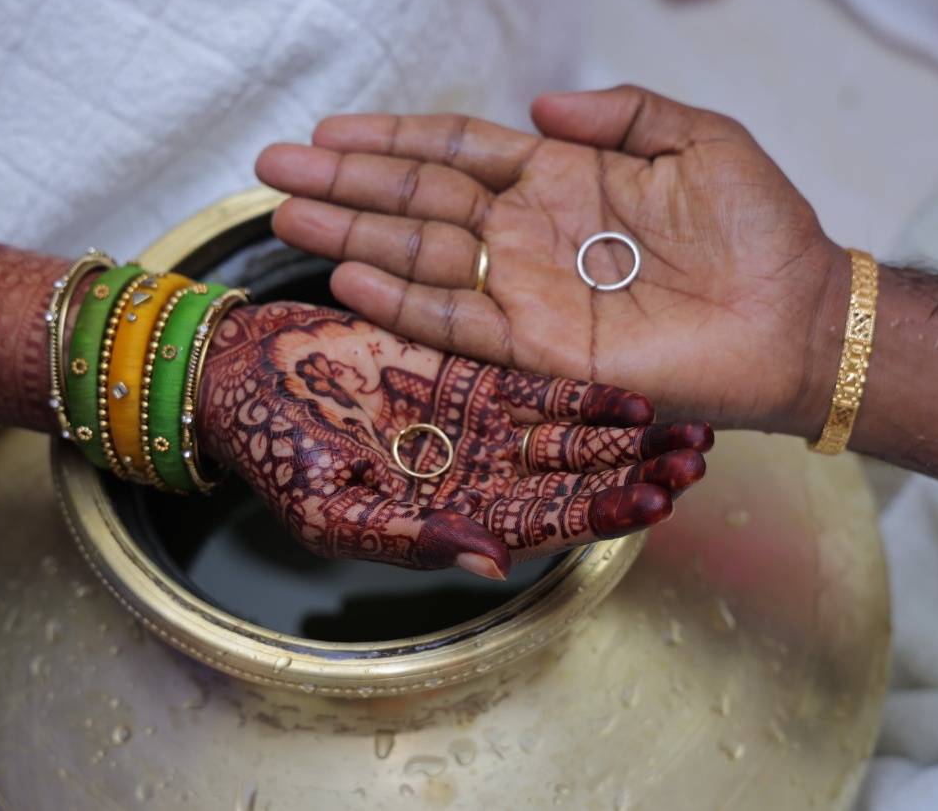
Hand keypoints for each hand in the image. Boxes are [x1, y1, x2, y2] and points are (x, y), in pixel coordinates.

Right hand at [196, 302, 711, 578]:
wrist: (243, 376)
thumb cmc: (273, 450)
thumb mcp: (331, 510)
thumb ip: (410, 539)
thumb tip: (490, 563)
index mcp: (448, 519)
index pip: (542, 527)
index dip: (598, 516)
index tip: (653, 504)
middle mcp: (475, 475)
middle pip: (573, 483)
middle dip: (635, 476)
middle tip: (694, 463)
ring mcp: (476, 425)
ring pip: (568, 438)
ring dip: (627, 437)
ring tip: (687, 431)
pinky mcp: (469, 374)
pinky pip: (537, 386)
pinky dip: (583, 392)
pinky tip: (631, 393)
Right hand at [255, 85, 847, 434]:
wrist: (793, 317)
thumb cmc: (759, 229)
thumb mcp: (698, 139)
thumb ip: (622, 112)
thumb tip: (541, 104)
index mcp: (559, 177)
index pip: (456, 151)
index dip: (391, 139)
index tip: (328, 130)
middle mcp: (529, 232)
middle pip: (419, 201)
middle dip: (346, 184)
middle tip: (273, 169)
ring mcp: (528, 291)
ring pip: (422, 259)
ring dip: (354, 237)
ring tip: (289, 217)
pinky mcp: (539, 350)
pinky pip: (458, 324)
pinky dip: (404, 304)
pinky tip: (349, 279)